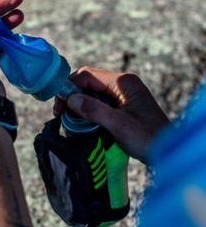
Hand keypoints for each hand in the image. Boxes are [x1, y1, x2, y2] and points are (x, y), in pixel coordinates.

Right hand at [54, 66, 169, 162]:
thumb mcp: (119, 124)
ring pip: (92, 92)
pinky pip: (99, 101)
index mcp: (123, 82)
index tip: (59, 105)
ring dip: (79, 103)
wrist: (167, 151)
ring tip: (68, 118)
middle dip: (72, 95)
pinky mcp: (122, 105)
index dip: (70, 87)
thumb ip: (94, 110)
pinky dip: (88, 109)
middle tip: (60, 113)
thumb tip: (70, 99)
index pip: (88, 75)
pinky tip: (81, 120)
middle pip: (88, 82)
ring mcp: (122, 94)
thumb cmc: (148, 138)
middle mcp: (122, 84)